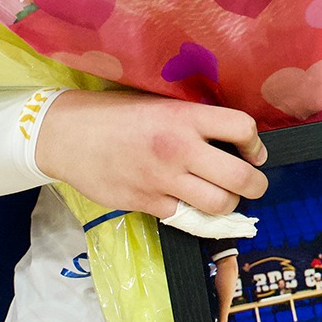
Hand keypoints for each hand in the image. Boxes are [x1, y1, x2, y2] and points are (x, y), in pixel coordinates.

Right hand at [34, 89, 267, 218]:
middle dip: (255, 184)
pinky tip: (192, 205)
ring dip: (228, 203)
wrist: (66, 134)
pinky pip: (187, 218)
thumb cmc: (114, 114)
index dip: (255, 143)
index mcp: (184, 117)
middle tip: (252, 182)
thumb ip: (193, 120)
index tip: (252, 150)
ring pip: (219, 205)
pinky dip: (196, 216)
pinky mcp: (146, 203)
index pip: (242, 128)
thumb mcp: (158, 103)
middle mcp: (179, 149)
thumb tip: (230, 138)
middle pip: (240, 177)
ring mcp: (162, 180)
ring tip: (223, 196)